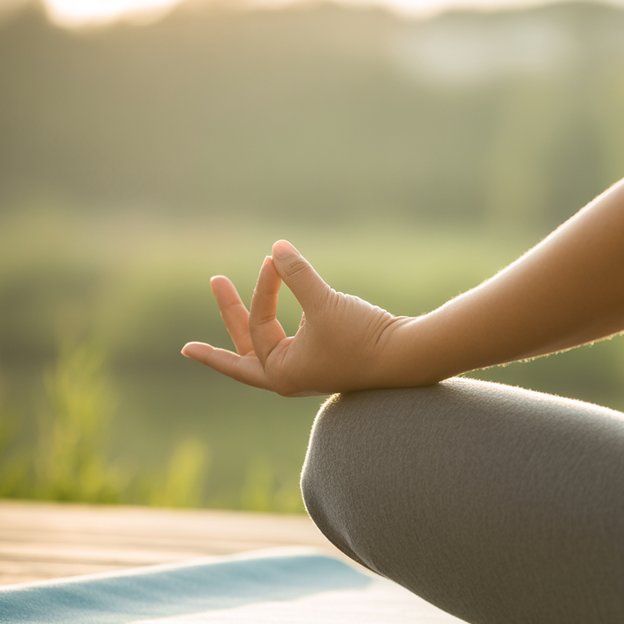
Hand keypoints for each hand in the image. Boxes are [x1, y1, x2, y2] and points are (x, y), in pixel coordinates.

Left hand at [181, 241, 402, 395]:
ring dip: (248, 317)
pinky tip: (274, 308)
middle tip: (214, 283)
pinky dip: (277, 322)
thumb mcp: (325, 304)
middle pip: (244, 347)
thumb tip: (277, 247)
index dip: (264, 289)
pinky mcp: (326, 359)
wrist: (408, 356)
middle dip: (227, 313)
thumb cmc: (364, 337)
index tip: (276, 260)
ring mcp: (308, 369)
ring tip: (228, 294)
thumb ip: (298, 276)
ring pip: (265, 343)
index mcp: (282, 373)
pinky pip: (288, 340)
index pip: (259, 324)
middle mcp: (290, 376)